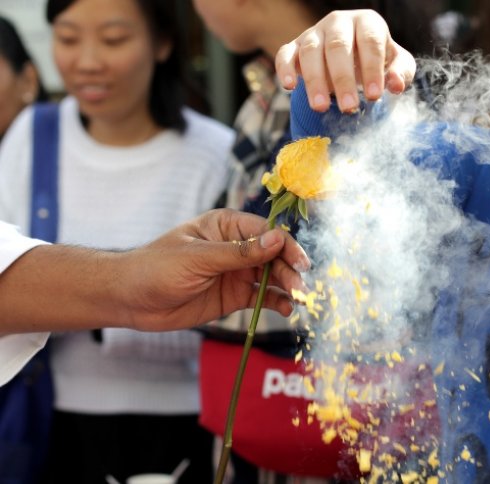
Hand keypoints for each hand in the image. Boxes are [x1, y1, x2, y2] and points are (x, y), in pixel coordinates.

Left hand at [121, 209, 309, 330]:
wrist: (130, 300)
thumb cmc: (157, 268)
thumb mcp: (199, 258)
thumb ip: (240, 253)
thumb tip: (278, 240)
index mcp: (227, 226)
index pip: (266, 233)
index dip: (286, 247)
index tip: (300, 264)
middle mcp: (236, 247)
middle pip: (274, 256)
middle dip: (290, 271)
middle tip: (302, 290)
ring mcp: (236, 272)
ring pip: (272, 277)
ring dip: (288, 287)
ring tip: (300, 301)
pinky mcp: (234, 295)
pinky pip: (262, 297)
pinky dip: (277, 302)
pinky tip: (287, 309)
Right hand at [276, 9, 415, 112]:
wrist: (352, 57)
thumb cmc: (377, 60)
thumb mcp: (395, 64)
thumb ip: (400, 73)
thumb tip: (396, 85)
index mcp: (367, 22)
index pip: (370, 42)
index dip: (372, 69)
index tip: (374, 97)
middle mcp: (339, 22)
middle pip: (338, 47)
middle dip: (343, 79)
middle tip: (349, 108)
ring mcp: (314, 33)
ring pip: (311, 52)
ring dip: (315, 80)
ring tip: (321, 107)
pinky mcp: (294, 46)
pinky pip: (285, 54)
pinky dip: (285, 69)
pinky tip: (290, 87)